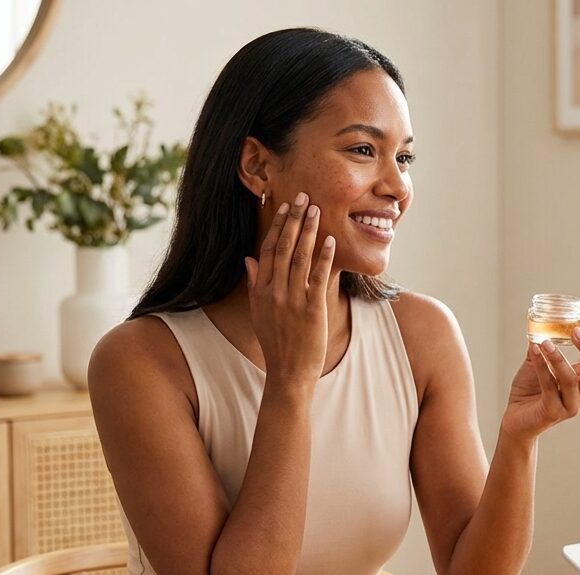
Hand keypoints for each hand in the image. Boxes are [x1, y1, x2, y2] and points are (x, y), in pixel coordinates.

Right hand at [244, 193, 335, 386]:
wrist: (288, 372)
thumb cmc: (276, 342)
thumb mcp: (258, 312)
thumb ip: (254, 284)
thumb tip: (248, 259)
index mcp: (260, 290)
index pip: (267, 250)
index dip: (277, 226)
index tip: (285, 207)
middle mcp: (274, 292)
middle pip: (283, 247)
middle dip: (294, 220)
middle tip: (303, 196)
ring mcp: (292, 300)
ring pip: (299, 257)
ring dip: (309, 231)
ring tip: (316, 210)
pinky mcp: (312, 309)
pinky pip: (318, 277)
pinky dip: (324, 257)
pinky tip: (330, 240)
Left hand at [499, 320, 579, 442]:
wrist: (515, 421)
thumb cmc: (529, 391)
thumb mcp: (538, 363)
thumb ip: (543, 345)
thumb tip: (539, 320)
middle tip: (576, 330)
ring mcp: (569, 406)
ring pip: (571, 380)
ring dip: (559, 357)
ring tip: (545, 342)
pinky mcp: (552, 412)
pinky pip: (549, 387)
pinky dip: (542, 367)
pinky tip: (534, 350)